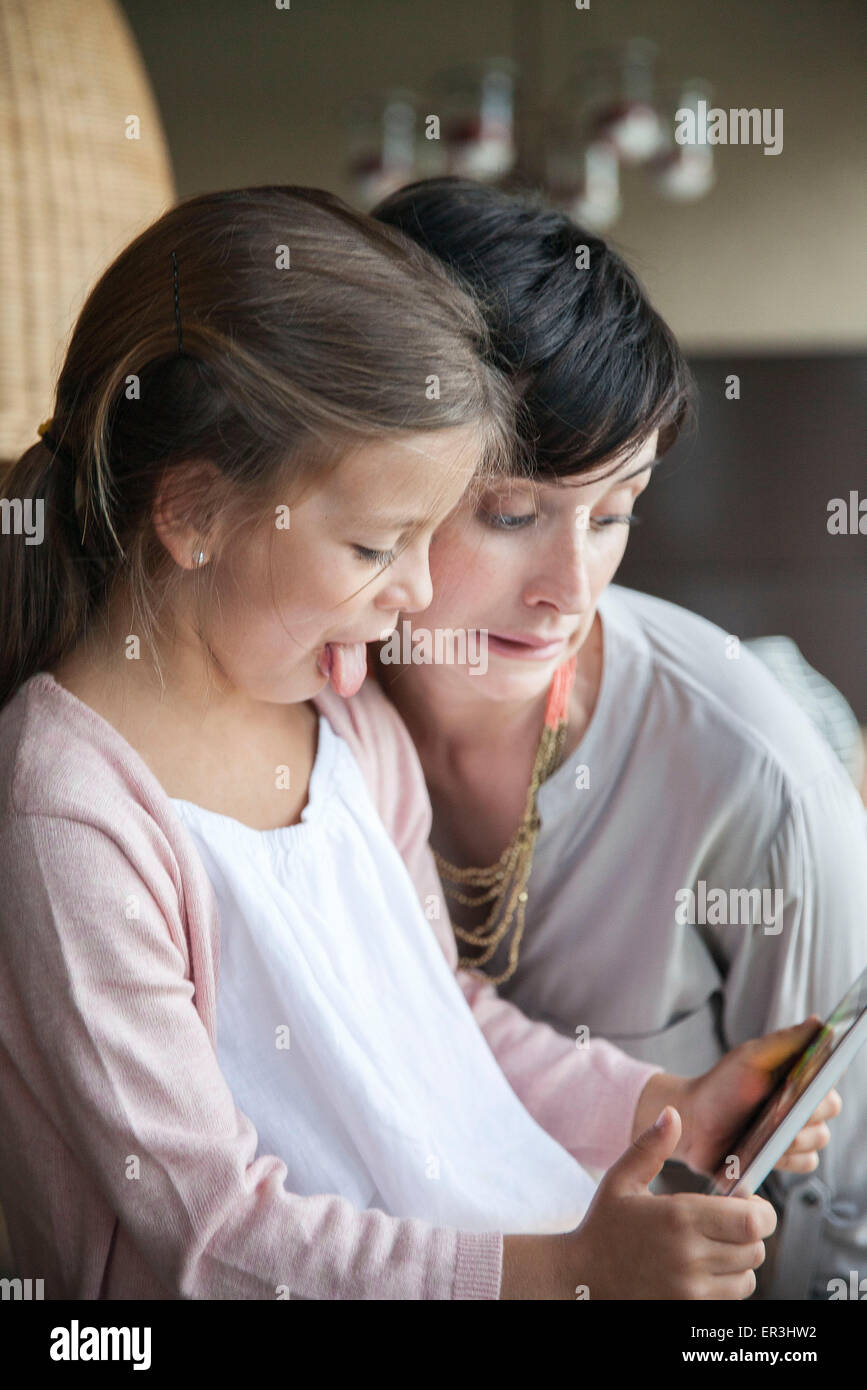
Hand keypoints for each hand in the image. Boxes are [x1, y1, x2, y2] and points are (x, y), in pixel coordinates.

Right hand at [552, 1106, 776, 1298]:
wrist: (581, 1277)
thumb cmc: (603, 1226)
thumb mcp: (620, 1179)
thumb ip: (651, 1146)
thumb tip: (672, 1114)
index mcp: (678, 1217)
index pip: (752, 1221)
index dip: (762, 1211)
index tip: (748, 1201)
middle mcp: (689, 1256)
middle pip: (755, 1248)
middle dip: (751, 1232)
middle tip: (731, 1219)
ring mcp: (690, 1289)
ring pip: (748, 1276)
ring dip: (741, 1258)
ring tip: (716, 1242)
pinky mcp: (688, 1308)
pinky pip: (731, 1297)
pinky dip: (728, 1281)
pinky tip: (705, 1264)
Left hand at [664, 1016, 841, 1174]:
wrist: (693, 1122)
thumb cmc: (722, 1085)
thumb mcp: (750, 1057)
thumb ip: (785, 1041)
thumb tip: (818, 1021)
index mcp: (798, 1077)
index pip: (830, 1076)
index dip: (824, 1078)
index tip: (809, 1081)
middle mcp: (803, 1104)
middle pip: (830, 1108)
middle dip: (807, 1109)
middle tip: (781, 1109)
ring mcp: (796, 1133)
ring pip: (819, 1138)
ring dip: (795, 1135)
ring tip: (765, 1131)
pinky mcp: (786, 1159)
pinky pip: (807, 1162)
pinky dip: (790, 1157)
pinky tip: (767, 1151)